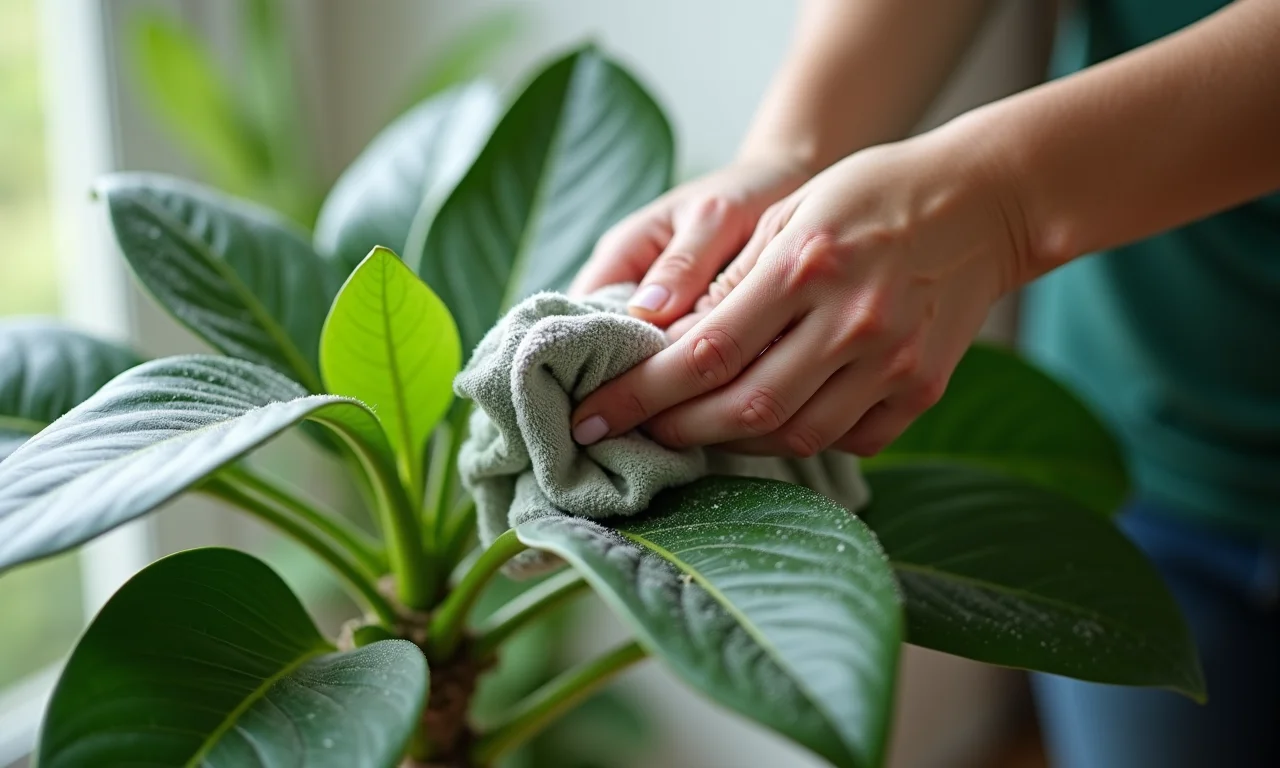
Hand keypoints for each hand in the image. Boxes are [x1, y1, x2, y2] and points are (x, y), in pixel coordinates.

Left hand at [571, 131, 1025, 456]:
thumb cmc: (868, 198)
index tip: (593, 418)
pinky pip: (849, 440)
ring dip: (734, 442)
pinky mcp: (922, 389)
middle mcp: (851, 321)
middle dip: (677, 430)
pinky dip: (800, 439)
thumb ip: (728, 282)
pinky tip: (774, 421)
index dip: (641, 395)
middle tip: (639, 431)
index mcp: (805, 267)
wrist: (981, 204)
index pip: (704, 353)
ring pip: (795, 437)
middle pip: (744, 409)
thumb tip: (665, 345)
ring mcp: (894, 362)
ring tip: (700, 426)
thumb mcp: (786, 215)